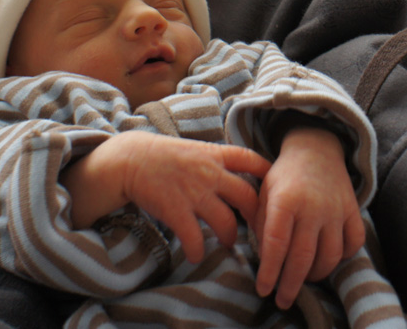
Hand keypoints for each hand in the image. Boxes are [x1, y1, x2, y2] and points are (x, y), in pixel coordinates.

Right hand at [63, 131, 270, 262]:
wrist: (129, 159)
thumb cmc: (163, 156)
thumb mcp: (196, 150)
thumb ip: (217, 161)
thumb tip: (240, 173)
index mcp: (215, 154)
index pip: (252, 159)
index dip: (268, 173)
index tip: (277, 188)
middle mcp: (210, 173)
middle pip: (248, 197)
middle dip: (257, 218)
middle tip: (258, 230)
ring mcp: (194, 192)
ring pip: (226, 222)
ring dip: (230, 238)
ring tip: (227, 243)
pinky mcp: (176, 210)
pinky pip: (195, 238)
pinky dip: (198, 251)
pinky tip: (196, 255)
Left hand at [254, 126, 364, 308]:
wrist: (316, 148)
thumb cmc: (284, 176)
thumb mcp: (264, 192)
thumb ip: (260, 223)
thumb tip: (264, 257)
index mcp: (285, 199)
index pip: (276, 244)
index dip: (269, 271)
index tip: (264, 289)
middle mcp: (312, 206)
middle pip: (303, 257)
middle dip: (291, 284)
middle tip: (283, 299)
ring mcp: (336, 209)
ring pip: (330, 255)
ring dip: (316, 274)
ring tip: (304, 278)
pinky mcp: (353, 210)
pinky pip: (354, 242)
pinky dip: (344, 256)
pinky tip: (329, 258)